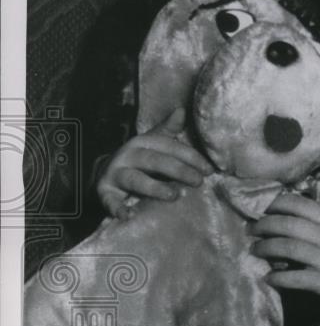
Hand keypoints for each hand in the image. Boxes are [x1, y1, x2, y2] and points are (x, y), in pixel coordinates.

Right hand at [97, 107, 212, 217]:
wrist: (106, 173)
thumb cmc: (139, 160)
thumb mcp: (153, 144)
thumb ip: (168, 130)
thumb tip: (181, 110)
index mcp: (143, 143)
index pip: (169, 147)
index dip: (190, 157)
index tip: (208, 170)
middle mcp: (129, 155)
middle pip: (154, 160)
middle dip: (177, 170)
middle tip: (198, 182)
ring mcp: (115, 173)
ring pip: (135, 179)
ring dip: (153, 187)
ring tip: (172, 196)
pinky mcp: (105, 191)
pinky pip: (110, 200)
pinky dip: (117, 208)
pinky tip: (127, 215)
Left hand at [249, 192, 319, 303]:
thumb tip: (314, 206)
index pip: (299, 205)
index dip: (277, 204)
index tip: (263, 207)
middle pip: (287, 225)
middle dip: (264, 225)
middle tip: (251, 229)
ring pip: (286, 249)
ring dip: (266, 248)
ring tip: (254, 250)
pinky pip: (295, 278)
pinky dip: (279, 278)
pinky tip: (269, 278)